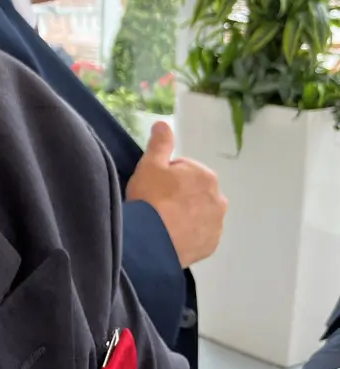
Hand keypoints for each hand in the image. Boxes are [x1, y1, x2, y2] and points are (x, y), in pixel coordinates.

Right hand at [126, 122, 227, 266]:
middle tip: (157, 204)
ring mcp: (217, 224)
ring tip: (163, 222)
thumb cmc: (151, 198)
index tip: (154, 187)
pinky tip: (171, 235)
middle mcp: (219, 199)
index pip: (185, 170)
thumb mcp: (150, 165)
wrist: (151, 240)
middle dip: (180, 195)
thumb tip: (163, 123)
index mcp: (205, 176)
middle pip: (195, 192)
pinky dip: (188, 234)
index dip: (166, 177)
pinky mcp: (211, 245)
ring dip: (186, 215)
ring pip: (199, 214)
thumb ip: (160, 144)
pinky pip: (200, 234)